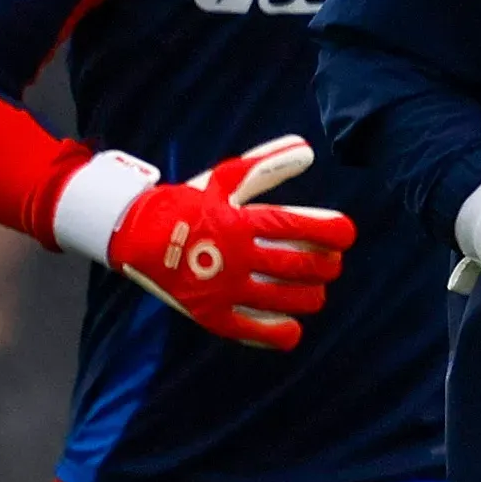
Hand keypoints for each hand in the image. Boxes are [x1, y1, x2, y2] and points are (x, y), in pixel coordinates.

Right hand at [74, 136, 354, 351]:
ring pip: (288, 299)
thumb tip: (308, 149)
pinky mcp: (212, 314)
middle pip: (302, 266)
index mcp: (239, 221)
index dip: (333, 231)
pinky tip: (292, 326)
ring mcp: (223, 288)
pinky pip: (256, 331)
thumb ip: (267, 166)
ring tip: (313, 290)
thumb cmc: (189, 204)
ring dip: (312, 296)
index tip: (345, 233)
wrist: (135, 234)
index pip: (300, 226)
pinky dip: (281, 332)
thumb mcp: (224, 180)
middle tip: (330, 263)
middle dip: (326, 265)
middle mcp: (234, 256)